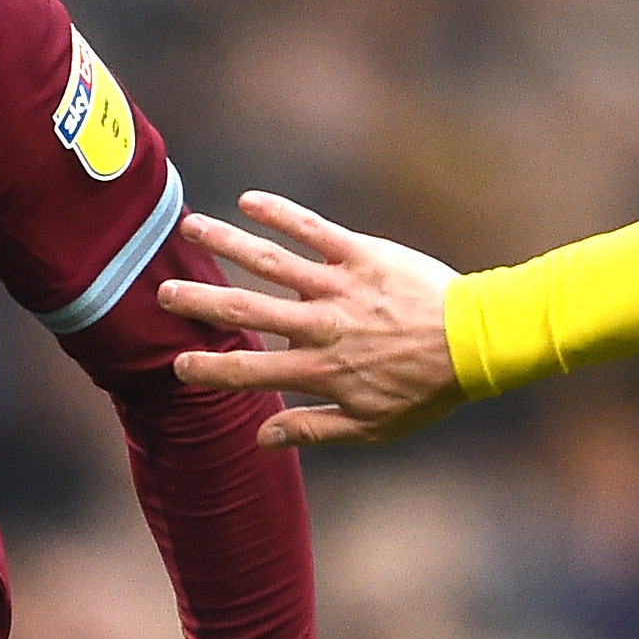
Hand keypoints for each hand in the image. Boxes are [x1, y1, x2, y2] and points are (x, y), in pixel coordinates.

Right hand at [157, 191, 463, 449]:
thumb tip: (261, 438)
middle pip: (247, 311)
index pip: (250, 371)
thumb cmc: (425, 389)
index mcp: (321, 371)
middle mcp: (321, 327)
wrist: (475, 342)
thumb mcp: (372, 427)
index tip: (179, 364)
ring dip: (226, 243)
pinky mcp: (361, 255)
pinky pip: (313, 230)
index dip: (211, 369)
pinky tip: (248, 201)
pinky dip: (279, 212)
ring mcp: (339, 287)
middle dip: (201, 302)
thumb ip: (314, 430)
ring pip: (270, 262)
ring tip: (189, 227)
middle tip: (163, 293)